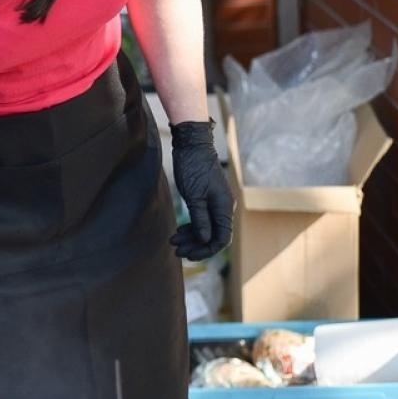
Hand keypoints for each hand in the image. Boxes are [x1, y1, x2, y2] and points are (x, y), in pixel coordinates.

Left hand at [169, 120, 234, 260]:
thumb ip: (201, 219)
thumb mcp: (194, 195)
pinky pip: (203, 218)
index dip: (206, 250)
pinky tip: (179, 231)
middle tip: (176, 251)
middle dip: (196, 245)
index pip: (221, 238)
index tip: (189, 255)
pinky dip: (192, 226)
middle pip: (214, 235)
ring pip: (207, 228)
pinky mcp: (207, 197)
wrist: (192, 143)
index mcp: (224, 208)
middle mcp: (223, 207)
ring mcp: (216, 202)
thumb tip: (207, 240)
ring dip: (191, 237)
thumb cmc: (193, 167)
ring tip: (173, 242)